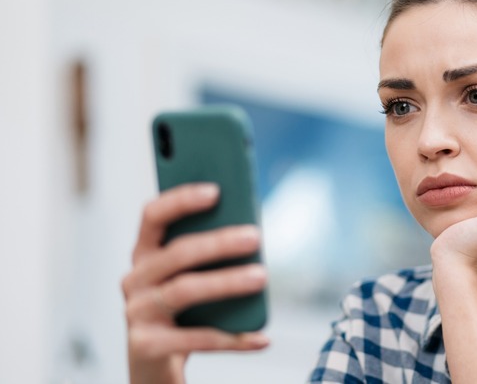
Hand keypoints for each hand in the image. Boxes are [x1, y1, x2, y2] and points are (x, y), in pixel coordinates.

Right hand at [121, 183, 269, 383]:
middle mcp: (135, 280)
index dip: (181, 200)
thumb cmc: (183, 314)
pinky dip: (233, 338)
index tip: (215, 191)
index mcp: (145, 255)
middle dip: (218, 242)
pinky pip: (197, 339)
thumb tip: (249, 233)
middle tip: (255, 237)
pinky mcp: (146, 347)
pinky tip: (261, 337)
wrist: (156, 368)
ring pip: (184, 290)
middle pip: (177, 253)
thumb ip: (210, 254)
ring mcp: (137, 314)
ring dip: (226, 282)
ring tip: (261, 276)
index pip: (153, 216)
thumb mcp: (192, 278)